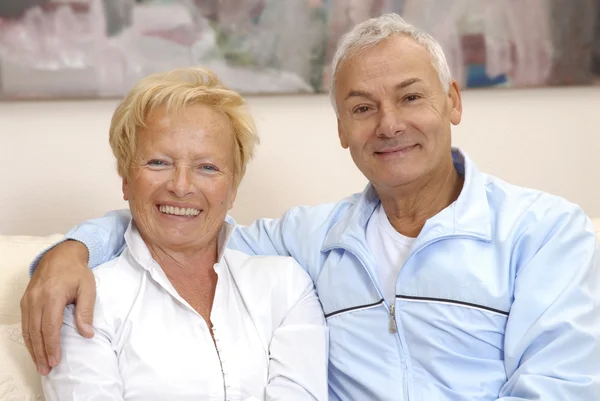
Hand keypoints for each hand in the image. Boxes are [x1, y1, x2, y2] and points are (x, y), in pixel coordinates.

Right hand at [20, 240, 95, 374]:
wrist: (61, 255)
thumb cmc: (77, 272)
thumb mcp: (88, 288)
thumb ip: (86, 311)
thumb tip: (87, 334)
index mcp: (52, 296)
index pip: (50, 327)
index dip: (51, 346)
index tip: (55, 361)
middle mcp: (36, 299)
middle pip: (35, 332)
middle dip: (40, 353)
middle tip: (46, 369)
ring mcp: (28, 300)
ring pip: (27, 329)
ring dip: (32, 348)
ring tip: (39, 364)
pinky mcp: (25, 300)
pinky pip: (25, 323)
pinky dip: (28, 338)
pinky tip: (34, 348)